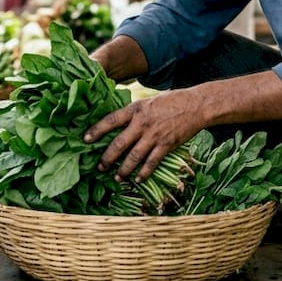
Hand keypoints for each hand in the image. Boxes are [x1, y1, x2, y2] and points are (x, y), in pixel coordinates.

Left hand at [82, 92, 203, 181]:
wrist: (196, 105)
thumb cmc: (172, 101)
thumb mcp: (148, 101)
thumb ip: (134, 112)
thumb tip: (118, 121)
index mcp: (136, 109)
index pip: (111, 120)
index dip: (96, 130)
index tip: (85, 139)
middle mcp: (142, 123)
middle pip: (119, 143)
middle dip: (107, 158)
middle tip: (99, 167)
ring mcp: (154, 135)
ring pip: (134, 157)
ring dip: (124, 169)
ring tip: (117, 178)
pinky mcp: (167, 145)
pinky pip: (152, 162)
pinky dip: (144, 173)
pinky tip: (138, 179)